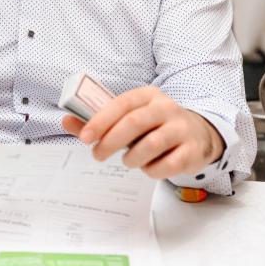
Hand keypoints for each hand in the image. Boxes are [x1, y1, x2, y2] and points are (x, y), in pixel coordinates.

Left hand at [61, 86, 223, 179]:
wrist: (199, 135)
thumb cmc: (155, 126)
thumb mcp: (129, 118)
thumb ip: (99, 121)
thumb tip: (66, 121)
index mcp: (147, 95)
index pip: (121, 104)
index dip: (101, 120)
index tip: (85, 137)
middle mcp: (166, 108)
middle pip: (134, 123)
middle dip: (111, 141)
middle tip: (98, 155)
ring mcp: (182, 128)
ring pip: (151, 145)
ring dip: (132, 158)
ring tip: (128, 161)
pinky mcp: (192, 150)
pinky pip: (167, 164)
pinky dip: (152, 170)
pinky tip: (149, 166)